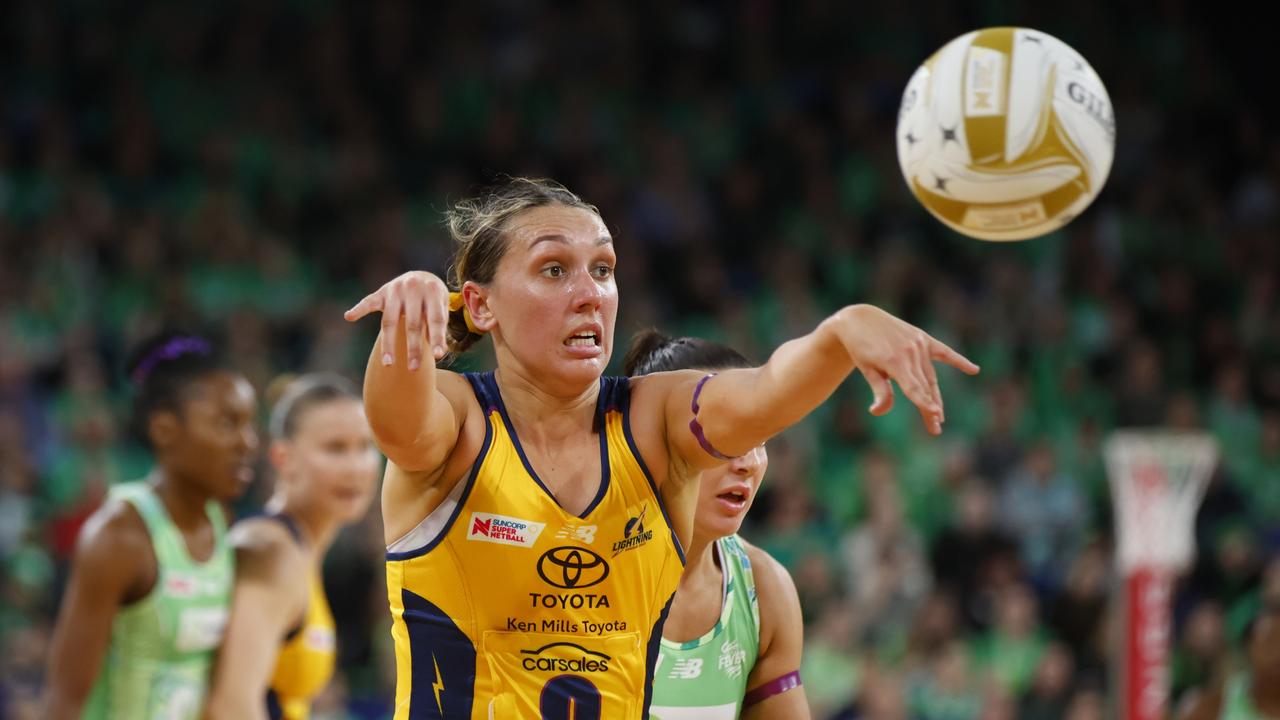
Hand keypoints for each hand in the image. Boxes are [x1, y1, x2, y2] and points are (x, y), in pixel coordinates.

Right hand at [344, 271, 450, 369]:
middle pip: (413, 324)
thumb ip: (438, 328)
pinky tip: (349, 317)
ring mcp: (396, 289)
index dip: (437, 338)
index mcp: (433, 292)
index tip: (438, 356)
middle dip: (414, 348)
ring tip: (388, 364)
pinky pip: (369, 302)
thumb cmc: (433, 300)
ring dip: (388, 344)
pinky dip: (359, 309)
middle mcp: (414, 288)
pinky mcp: (382, 292)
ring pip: (390, 321)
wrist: (422, 277)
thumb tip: (439, 353)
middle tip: (414, 369)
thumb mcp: (441, 308)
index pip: (436, 319)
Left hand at [832, 304, 978, 434]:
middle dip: (930, 409)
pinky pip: (944, 352)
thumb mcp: (866, 369)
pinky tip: (974, 370)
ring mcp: (918, 343)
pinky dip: (958, 361)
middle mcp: (910, 352)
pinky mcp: (922, 337)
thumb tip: (877, 411)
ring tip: (939, 415)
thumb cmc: (860, 348)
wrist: (860, 319)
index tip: (935, 415)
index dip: (924, 403)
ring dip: (935, 396)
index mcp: (894, 361)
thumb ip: (879, 390)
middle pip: (924, 386)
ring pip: (930, 376)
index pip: (913, 388)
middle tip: (935, 430)